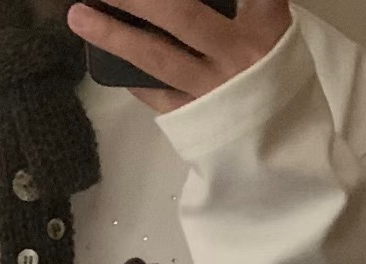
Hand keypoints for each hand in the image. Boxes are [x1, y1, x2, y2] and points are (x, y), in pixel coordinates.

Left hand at [66, 0, 292, 112]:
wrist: (286, 148)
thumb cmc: (278, 79)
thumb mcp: (274, 33)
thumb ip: (247, 11)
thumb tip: (188, 5)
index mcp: (264, 26)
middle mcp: (236, 55)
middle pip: (180, 14)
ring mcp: (211, 90)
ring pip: (156, 57)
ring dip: (113, 35)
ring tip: (78, 16)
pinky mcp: (194, 119)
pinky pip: (155, 95)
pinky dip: (131, 77)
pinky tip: (105, 60)